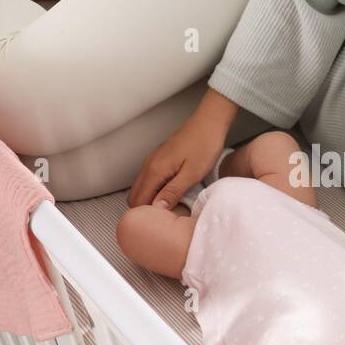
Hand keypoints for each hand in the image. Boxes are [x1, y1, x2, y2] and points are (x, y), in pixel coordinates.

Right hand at [128, 90, 236, 208]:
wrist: (209, 122)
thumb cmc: (204, 145)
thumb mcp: (192, 174)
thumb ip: (173, 192)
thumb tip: (157, 208)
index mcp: (155, 170)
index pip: (138, 201)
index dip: (148, 215)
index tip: (164, 222)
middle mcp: (149, 165)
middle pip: (135, 195)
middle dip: (146, 209)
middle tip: (166, 217)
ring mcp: (153, 160)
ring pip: (141, 188)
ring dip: (151, 199)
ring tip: (171, 207)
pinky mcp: (160, 159)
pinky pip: (149, 180)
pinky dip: (155, 190)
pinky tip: (172, 193)